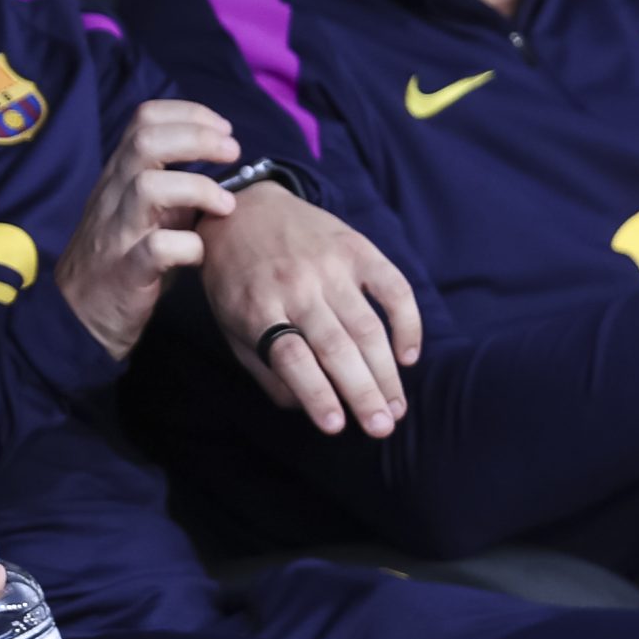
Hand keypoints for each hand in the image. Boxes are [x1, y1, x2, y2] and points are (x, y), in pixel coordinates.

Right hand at [54, 101, 240, 359]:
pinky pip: (156, 248)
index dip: (188, 114)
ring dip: (197, 188)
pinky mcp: (125, 271)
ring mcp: (116, 233)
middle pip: (146, 141)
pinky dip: (188, 246)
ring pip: (147, 187)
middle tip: (233, 152)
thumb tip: (223, 167)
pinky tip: (201, 253)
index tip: (222, 130)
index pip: (144, 120)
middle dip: (198, 138)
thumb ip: (175, 191)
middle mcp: (113, 197)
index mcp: (119, 178)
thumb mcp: (144, 216)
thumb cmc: (120, 262)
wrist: (77, 318)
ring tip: (225, 205)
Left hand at [201, 179, 420, 437]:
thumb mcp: (229, 323)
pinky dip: (407, 324)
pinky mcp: (356, 248)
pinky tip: (408, 357)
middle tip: (382, 427)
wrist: (243, 210)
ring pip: (368, 326)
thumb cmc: (235, 279)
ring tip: (396, 408)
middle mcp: (295, 286)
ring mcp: (329, 265)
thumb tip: (302, 407)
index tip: (336, 426)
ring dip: (386, 372)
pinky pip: (394, 288)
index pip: (291, 357)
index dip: (316, 393)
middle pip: (336, 347)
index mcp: (257, 308)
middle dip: (363, 393)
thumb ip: (263, 367)